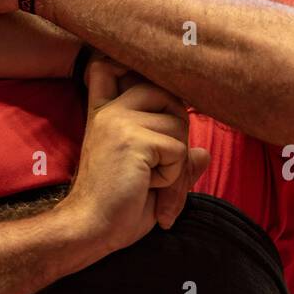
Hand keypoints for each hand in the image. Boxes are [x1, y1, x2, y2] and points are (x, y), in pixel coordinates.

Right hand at [55, 56, 209, 255]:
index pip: (109, 67)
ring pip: (179, 126)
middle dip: (179, 132)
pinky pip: (178, 151)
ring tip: (154, 185)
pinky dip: (174, 177)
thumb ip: (173, 159)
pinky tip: (149, 188)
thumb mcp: (150, 178)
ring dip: (178, 164)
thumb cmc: (117, 207)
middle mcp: (111, 111)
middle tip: (164, 169)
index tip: (127, 69)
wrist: (90, 229)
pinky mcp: (133, 139)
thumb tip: (203, 153)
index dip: (125, 63)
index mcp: (105, 114)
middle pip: (168, 95)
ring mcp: (120, 121)